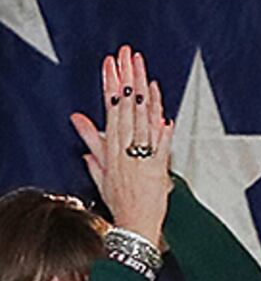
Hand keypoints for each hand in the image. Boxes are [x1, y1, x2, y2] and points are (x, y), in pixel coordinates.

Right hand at [71, 44, 171, 235]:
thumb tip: (78, 120)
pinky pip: (160, 145)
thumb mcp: (100, 168)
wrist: (134, 225)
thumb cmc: (120, 199)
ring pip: (142, 121)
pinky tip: (163, 110)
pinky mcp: (158, 170)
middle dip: (126, 79)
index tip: (111, 64)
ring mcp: (142, 159)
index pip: (110, 109)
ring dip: (143, 94)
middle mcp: (125, 151)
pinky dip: (161, 128)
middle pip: (125, 108)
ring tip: (143, 70)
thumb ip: (91, 141)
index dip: (111, 85)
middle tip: (126, 56)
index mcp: (111, 149)